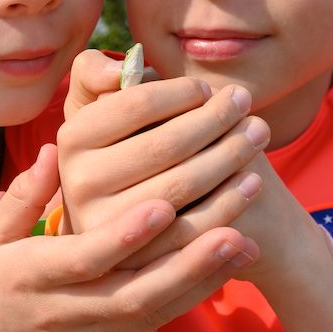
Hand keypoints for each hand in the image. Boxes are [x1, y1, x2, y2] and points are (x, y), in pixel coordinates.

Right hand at [0, 144, 255, 331]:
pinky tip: (233, 261)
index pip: (86, 257)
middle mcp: (69, 312)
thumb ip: (23, 195)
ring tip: (248, 233)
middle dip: (191, 253)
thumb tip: (53, 149)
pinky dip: (199, 291)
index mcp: (34, 278)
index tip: (163, 204)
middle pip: (139, 286)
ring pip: (160, 306)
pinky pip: (164, 319)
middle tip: (235, 215)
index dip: (125, 234)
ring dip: (206, 271)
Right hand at [57, 50, 269, 266]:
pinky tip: (254, 182)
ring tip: (259, 135)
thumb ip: (97, 76)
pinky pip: (192, 228)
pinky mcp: (137, 260)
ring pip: (182, 186)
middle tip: (248, 104)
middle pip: (166, 144)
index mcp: (72, 138)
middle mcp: (79, 183)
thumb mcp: (96, 112)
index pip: (138, 102)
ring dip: (231, 156)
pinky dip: (230, 203)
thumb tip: (119, 71)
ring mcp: (107, 227)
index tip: (210, 88)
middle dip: (217, 119)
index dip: (182, 91)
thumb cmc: (117, 150)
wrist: (114, 228)